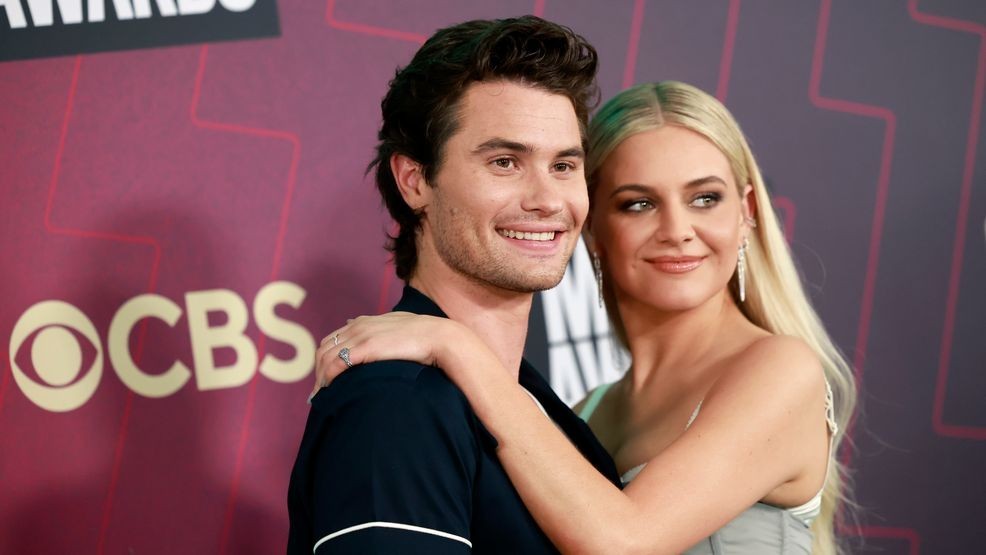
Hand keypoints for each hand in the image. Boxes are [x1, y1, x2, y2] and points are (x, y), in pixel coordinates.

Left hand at [309, 312, 456, 400]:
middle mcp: (358, 326)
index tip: (326, 377)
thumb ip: (383, 330)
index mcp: (364, 322)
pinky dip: (327, 378)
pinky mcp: (365, 348)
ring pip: (326, 357)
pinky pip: (336, 364)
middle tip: (320, 391)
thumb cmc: (424, 336)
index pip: (333, 339)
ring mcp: (360, 336)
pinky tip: (328, 391)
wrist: (439, 336)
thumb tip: (374, 333)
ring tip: (320, 397)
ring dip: (320, 378)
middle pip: (324, 348)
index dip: (325, 359)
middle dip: (318, 370)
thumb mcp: (399, 327)